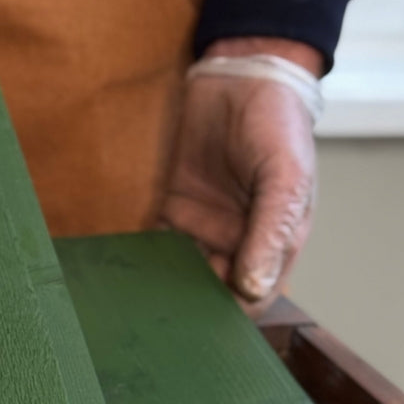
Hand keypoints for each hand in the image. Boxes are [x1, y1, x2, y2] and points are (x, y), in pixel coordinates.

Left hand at [159, 39, 320, 314]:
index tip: (200, 328)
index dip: (228, 316)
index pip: (250, 298)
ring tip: (132, 301)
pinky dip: (138, 255)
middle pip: (209, 291)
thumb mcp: (285, 178)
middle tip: (154, 322)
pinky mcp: (170, 205)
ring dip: (157, 285)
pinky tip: (118, 268)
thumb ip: (271, 231)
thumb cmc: (278, 125)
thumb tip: (252, 286)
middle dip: (186, 306)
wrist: (241, 76)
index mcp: (272, 244)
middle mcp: (235, 241)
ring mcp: (200, 225)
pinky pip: (152, 240)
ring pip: (177, 271)